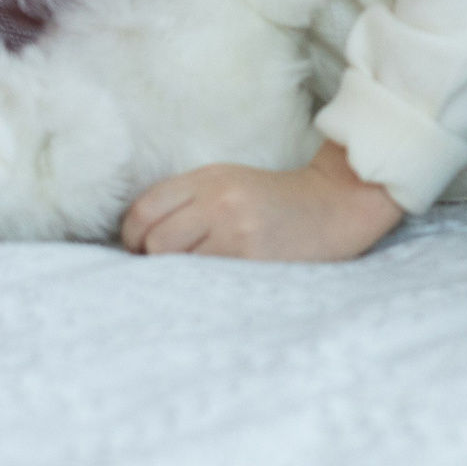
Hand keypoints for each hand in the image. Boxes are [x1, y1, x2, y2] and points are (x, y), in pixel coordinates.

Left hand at [120, 139, 404, 261]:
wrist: (335, 205)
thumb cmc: (275, 199)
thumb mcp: (229, 182)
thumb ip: (187, 200)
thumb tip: (138, 241)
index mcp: (209, 178)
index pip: (144, 209)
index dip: (131, 236)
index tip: (139, 249)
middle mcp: (220, 201)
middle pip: (155, 240)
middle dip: (151, 260)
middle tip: (164, 269)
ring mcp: (237, 231)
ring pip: (175, 262)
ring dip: (174, 275)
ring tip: (187, 278)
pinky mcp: (254, 258)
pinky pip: (206, 280)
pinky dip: (199, 286)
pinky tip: (209, 287)